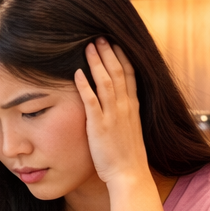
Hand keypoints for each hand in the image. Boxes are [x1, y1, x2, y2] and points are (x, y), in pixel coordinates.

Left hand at [75, 38, 150, 187]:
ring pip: (106, 82)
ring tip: (89, 46)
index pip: (129, 75)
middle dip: (108, 53)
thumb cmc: (126, 156)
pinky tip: (77, 73)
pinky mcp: (100, 126)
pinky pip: (92, 102)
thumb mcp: (128, 130)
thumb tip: (116, 107)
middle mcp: (125, 107)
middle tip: (99, 36)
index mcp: (132, 107)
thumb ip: (123, 115)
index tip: (114, 43)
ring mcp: (113, 116)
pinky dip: (85, 86)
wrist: (130, 174)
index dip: (121, 57)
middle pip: (118, 72)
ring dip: (97, 63)